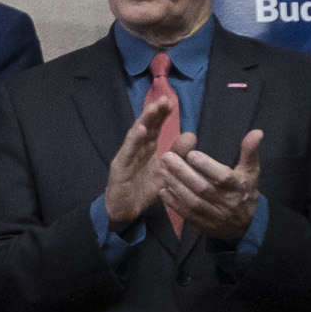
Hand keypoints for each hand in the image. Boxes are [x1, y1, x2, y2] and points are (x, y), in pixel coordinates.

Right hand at [103, 91, 175, 227]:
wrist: (125, 211)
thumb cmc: (143, 190)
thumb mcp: (165, 171)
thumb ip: (177, 155)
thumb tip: (191, 135)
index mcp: (146, 149)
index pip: (155, 128)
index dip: (162, 115)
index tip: (172, 102)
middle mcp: (135, 150)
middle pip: (145, 127)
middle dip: (153, 113)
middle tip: (165, 99)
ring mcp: (126, 157)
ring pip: (135, 136)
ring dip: (144, 121)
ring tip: (153, 109)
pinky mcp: (119, 168)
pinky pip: (127, 152)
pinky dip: (133, 140)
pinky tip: (140, 130)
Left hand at [159, 128, 262, 240]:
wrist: (245, 225)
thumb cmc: (245, 191)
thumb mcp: (251, 172)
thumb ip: (250, 152)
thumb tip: (257, 131)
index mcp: (238, 186)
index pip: (223, 176)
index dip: (207, 166)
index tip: (191, 153)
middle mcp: (226, 201)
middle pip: (203, 188)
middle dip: (183, 173)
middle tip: (167, 157)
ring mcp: (214, 214)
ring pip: (192, 200)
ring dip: (176, 185)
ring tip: (162, 170)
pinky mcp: (202, 223)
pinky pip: (187, 214)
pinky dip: (174, 203)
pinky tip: (163, 191)